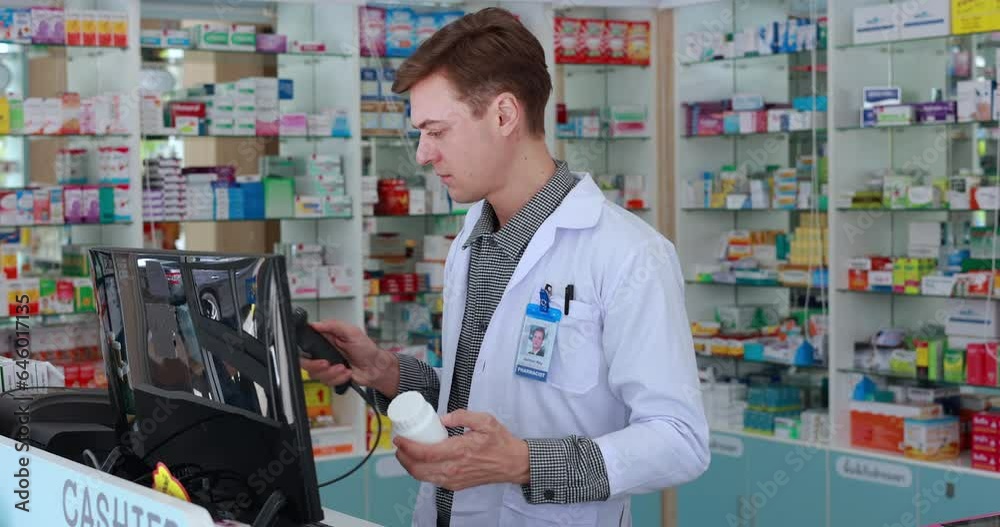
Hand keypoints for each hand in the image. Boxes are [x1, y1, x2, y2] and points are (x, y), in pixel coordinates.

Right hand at [300, 319, 398, 394]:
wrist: (376, 367)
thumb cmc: (367, 349)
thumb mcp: (352, 332)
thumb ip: (333, 326)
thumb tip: (316, 324)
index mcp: (326, 339)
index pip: (305, 344)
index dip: (303, 349)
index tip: (311, 352)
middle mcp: (324, 353)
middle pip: (305, 362)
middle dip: (315, 365)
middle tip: (326, 363)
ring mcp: (327, 366)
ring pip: (316, 374)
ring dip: (331, 373)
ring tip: (344, 368)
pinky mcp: (332, 377)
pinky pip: (327, 382)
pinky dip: (338, 378)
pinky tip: (347, 373)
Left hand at [394, 410, 529, 490]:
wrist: (513, 463)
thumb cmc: (500, 441)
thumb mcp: (485, 421)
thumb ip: (463, 416)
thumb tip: (442, 418)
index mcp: (460, 451)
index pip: (426, 453)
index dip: (408, 447)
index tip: (399, 439)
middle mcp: (454, 468)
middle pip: (419, 469)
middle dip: (403, 458)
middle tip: (399, 445)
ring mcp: (454, 480)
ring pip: (423, 477)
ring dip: (410, 466)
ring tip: (405, 453)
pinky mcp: (456, 485)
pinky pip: (432, 481)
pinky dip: (421, 472)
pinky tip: (420, 462)